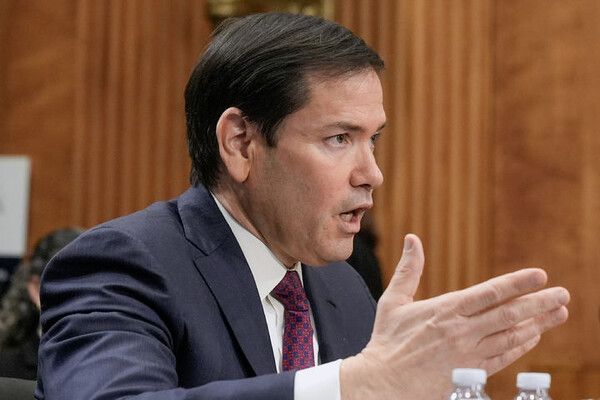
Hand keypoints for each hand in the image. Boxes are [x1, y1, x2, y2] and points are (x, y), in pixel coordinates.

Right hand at [340, 234, 569, 398]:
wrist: (385, 382)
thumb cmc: (388, 340)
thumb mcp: (394, 301)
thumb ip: (409, 269)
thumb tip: (412, 239)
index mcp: (445, 310)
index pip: (489, 293)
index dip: (517, 284)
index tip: (539, 276)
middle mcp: (461, 331)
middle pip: (508, 315)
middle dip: (539, 303)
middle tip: (563, 295)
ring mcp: (468, 354)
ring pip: (511, 337)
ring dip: (538, 324)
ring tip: (559, 314)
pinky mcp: (470, 373)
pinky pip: (503, 358)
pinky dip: (521, 347)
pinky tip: (534, 337)